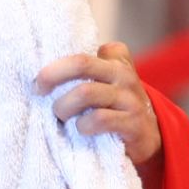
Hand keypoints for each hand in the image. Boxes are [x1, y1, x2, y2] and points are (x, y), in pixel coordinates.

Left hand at [34, 41, 160, 164]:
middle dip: (52, 76)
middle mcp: (123, 75)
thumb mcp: (104, 83)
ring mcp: (130, 99)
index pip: (84, 50)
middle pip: (81, 63)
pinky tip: (80, 129)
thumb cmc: (114, 108)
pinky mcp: (134, 124)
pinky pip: (99, 119)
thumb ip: (84, 70)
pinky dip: (82, 125)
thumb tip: (42, 74)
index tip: (39, 78)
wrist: (149, 138)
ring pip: (85, 92)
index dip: (56, 63)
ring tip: (60, 116)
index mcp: (114, 61)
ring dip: (64, 106)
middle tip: (39, 91)